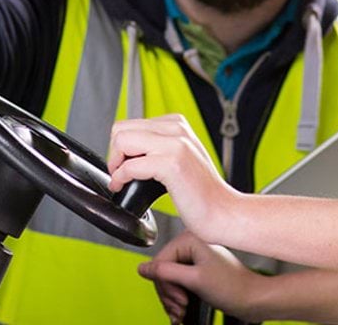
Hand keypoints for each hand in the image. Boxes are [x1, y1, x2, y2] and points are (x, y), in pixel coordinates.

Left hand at [107, 115, 238, 241]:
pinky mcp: (172, 164)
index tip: (124, 165)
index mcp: (177, 124)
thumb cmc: (202, 193)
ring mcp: (176, 144)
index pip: (129, 124)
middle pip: (122, 129)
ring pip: (122, 141)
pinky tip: (124, 187)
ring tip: (122, 179)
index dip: (121, 147)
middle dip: (114, 153)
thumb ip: (158, 146)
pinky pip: (130, 165)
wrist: (224, 213)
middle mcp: (177, 129)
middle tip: (120, 173)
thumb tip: (126, 150)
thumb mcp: (180, 158)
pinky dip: (121, 177)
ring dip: (115, 164)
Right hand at [138, 232, 263, 323]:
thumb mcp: (195, 279)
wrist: (252, 300)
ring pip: (168, 282)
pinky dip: (177, 301)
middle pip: (162, 273)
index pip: (160, 262)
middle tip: (180, 308)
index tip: (177, 299)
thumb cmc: (233, 287)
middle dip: (169, 295)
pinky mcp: (196, 271)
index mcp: (190, 239)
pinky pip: (177, 285)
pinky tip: (180, 312)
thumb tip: (142, 268)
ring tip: (181, 312)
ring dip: (172, 301)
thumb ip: (166, 273)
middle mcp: (190, 245)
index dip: (164, 284)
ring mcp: (193, 259)